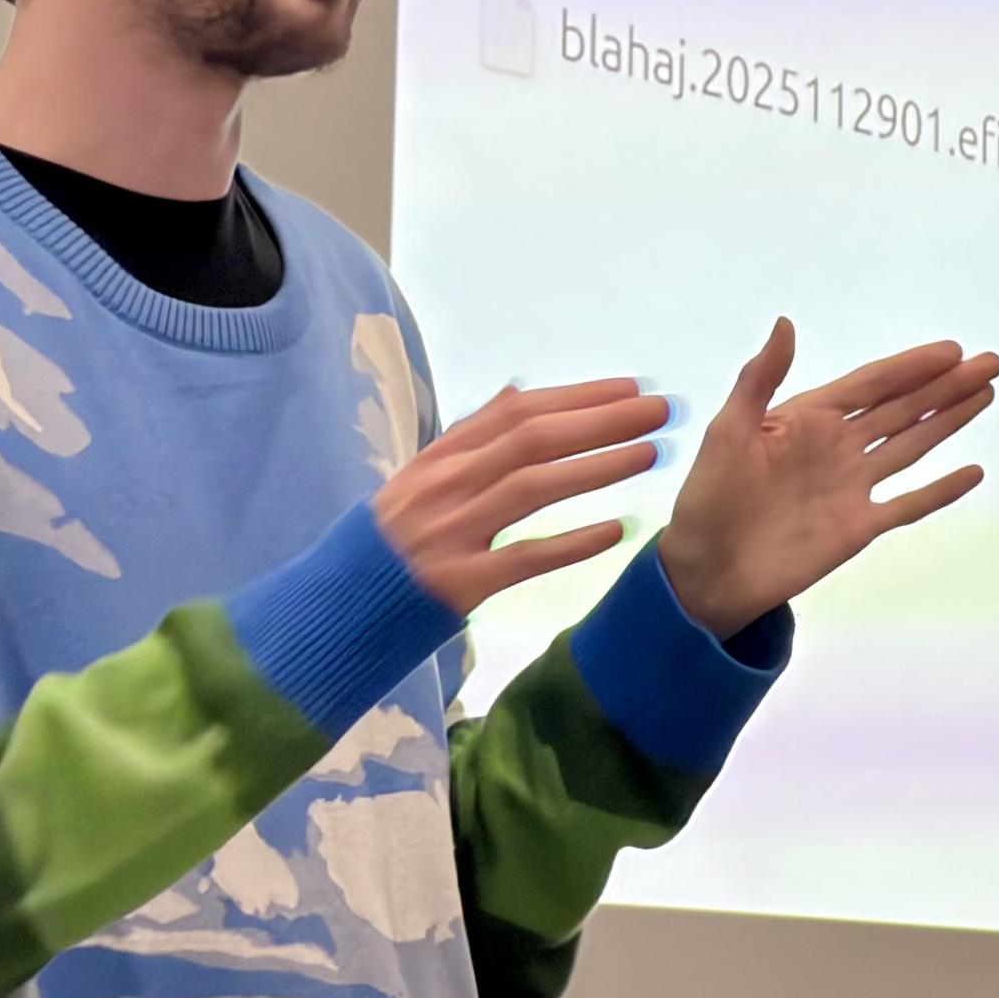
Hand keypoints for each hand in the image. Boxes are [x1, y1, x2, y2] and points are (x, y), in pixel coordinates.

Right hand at [371, 378, 667, 616]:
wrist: (337, 609)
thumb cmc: (390, 542)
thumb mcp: (419, 480)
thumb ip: (468, 439)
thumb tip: (516, 391)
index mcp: (438, 458)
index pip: (516, 411)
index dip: (577, 396)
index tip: (631, 389)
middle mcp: (443, 486)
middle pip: (532, 439)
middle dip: (601, 420)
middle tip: (661, 413)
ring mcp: (449, 534)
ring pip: (531, 488)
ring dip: (596, 466)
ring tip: (648, 455)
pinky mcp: (458, 583)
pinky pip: (523, 557)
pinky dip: (572, 543)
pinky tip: (616, 530)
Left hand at [656, 321, 998, 638]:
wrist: (707, 570)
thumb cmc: (708, 497)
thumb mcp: (729, 430)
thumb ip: (760, 379)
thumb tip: (786, 322)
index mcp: (808, 419)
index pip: (871, 385)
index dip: (911, 367)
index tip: (951, 350)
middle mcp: (838, 447)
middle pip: (902, 408)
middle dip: (946, 385)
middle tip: (991, 362)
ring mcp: (852, 486)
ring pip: (912, 445)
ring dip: (949, 420)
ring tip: (986, 394)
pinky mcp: (860, 527)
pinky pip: (908, 504)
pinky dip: (941, 490)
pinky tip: (972, 471)